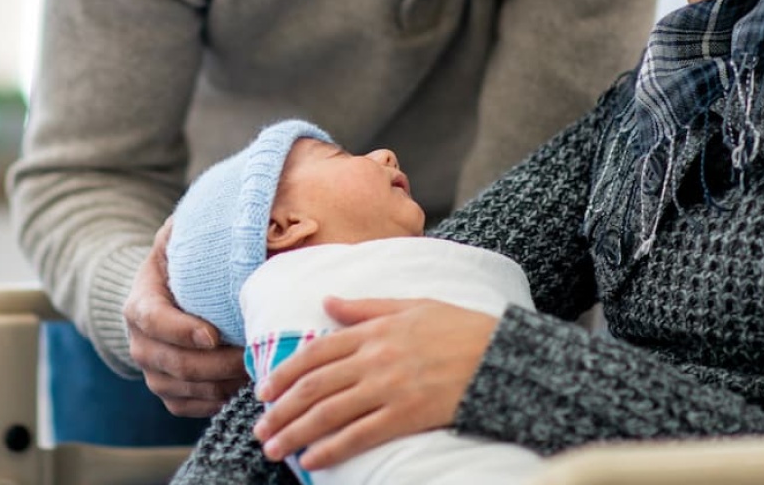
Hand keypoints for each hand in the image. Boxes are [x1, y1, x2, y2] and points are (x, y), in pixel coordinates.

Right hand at [123, 219, 248, 415]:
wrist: (164, 296)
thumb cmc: (181, 262)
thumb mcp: (180, 238)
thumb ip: (195, 226)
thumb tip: (233, 210)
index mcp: (140, 303)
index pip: (154, 321)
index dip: (182, 330)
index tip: (213, 334)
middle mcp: (139, 343)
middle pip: (175, 363)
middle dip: (218, 363)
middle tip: (254, 354)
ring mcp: (152, 372)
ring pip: (185, 390)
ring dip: (222, 384)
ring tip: (256, 370)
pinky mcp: (167, 392)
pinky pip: (188, 407)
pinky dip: (216, 402)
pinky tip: (243, 386)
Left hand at [252, 296, 496, 469]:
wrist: (502, 355)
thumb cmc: (460, 328)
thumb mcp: (411, 305)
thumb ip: (364, 307)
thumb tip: (327, 301)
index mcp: (372, 330)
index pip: (314, 353)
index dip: (284, 374)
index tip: (264, 391)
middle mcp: (373, 359)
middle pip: (314, 387)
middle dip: (280, 411)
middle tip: (260, 429)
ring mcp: (388, 388)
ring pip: (328, 413)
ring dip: (295, 434)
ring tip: (274, 450)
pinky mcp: (406, 415)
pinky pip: (359, 435)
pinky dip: (331, 449)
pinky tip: (311, 461)